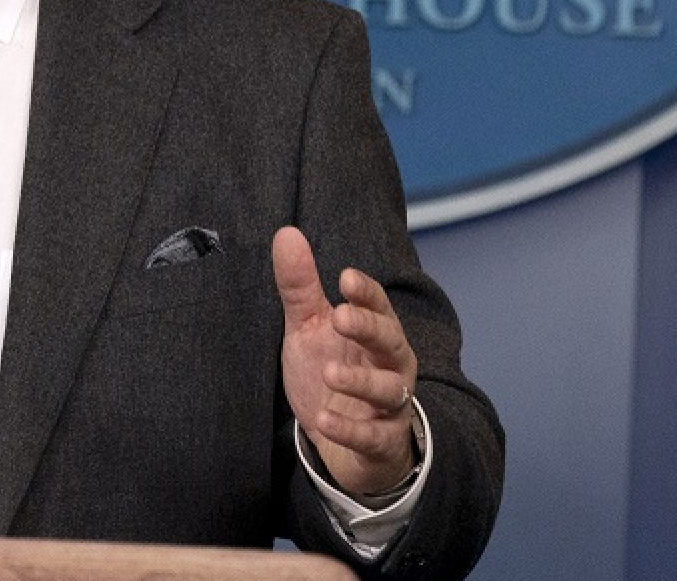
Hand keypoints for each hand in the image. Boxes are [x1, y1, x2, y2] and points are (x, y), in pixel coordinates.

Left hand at [271, 225, 419, 496]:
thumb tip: (286, 233)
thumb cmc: (329, 373)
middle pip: (391, 341)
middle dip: (369, 328)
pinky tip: (324, 419)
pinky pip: (372, 436)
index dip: (366, 292)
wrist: (341, 443)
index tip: (345, 277)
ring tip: (330, 373)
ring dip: (360, 381)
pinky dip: (350, 429)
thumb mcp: (310, 329)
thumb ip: (300, 287)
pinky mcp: (382, 442)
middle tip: (340, 316)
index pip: (378, 306)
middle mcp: (390, 365)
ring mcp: (390, 405)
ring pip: (389, 389)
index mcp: (375, 333)